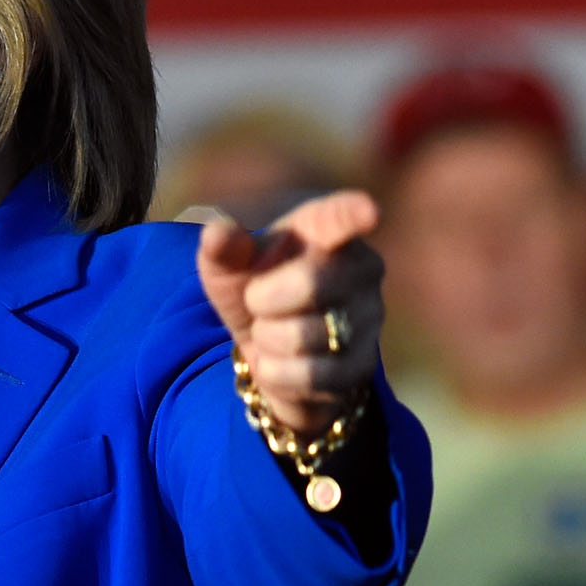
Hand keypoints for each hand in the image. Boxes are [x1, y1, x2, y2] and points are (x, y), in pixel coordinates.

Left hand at [195, 190, 384, 438]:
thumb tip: (217, 234)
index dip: (352, 214)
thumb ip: (223, 249)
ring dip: (268, 339)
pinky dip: (276, 372)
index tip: (368, 211)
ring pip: (302, 336)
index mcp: (327, 233)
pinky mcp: (362, 366)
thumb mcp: (229, 268)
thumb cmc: (256, 291)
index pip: (339, 219)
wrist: (271, 352)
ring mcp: (369, 318)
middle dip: (263, 300)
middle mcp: (362, 269)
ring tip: (274, 332)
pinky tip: (283, 362)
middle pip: (310, 284)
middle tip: (259, 301)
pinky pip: (308, 375)